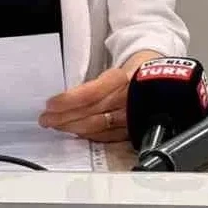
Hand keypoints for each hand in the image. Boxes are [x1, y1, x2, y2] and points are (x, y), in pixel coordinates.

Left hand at [38, 50, 163, 142]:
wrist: (162, 79)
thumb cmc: (133, 72)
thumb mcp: (114, 71)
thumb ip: (95, 85)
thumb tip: (65, 97)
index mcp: (120, 80)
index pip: (89, 94)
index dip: (68, 101)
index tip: (50, 104)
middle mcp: (125, 100)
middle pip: (89, 113)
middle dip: (64, 118)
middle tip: (45, 119)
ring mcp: (129, 117)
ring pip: (96, 127)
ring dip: (72, 127)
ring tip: (55, 125)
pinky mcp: (131, 130)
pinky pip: (106, 136)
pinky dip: (88, 135)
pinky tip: (76, 133)